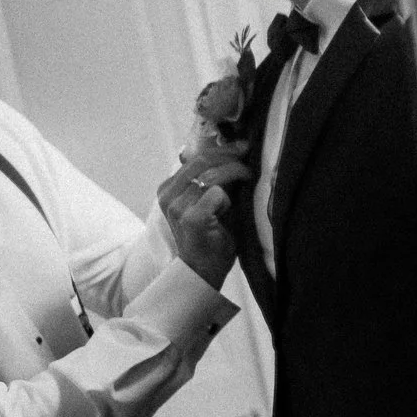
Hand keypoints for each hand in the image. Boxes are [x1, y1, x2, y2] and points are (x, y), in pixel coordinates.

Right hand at [156, 154, 249, 287]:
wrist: (203, 270)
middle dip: (231, 155)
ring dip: (235, 174)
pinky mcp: (191, 218)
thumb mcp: (210, 200)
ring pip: (212, 175)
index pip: (196, 158)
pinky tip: (228, 210)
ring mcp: (177, 207)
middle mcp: (168, 195)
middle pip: (203, 161)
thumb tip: (232, 148)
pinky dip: (229, 198)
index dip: (222, 149)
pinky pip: (217, 193)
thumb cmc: (211, 235)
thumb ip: (214, 177)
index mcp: (168, 188)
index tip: (242, 146)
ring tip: (247, 178)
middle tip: (248, 155)